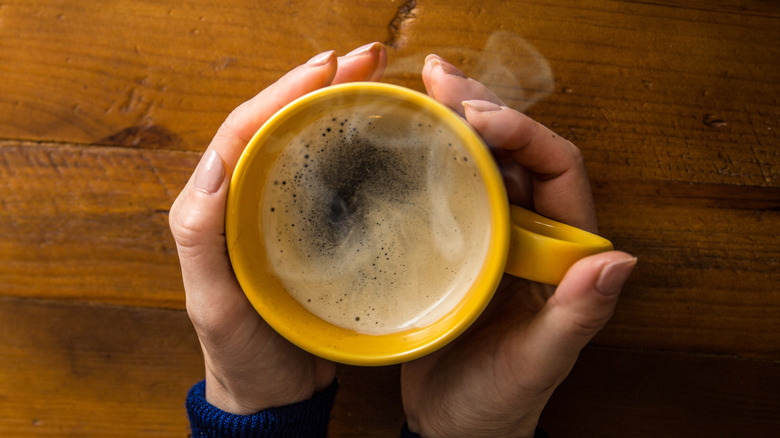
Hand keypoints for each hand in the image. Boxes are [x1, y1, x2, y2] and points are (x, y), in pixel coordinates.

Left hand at [169, 42, 386, 413]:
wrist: (273, 393)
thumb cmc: (240, 354)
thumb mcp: (213, 302)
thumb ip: (200, 236)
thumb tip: (214, 163)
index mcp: (217, 205)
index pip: (246, 130)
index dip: (284, 91)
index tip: (328, 67)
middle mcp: (247, 199)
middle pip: (277, 123)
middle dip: (317, 83)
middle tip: (367, 57)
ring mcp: (281, 211)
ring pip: (305, 142)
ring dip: (337, 104)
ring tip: (376, 77)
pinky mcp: (311, 229)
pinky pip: (329, 176)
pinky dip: (351, 145)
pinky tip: (378, 132)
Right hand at [400, 55, 636, 436]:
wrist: (456, 428)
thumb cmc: (500, 402)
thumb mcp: (538, 363)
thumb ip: (578, 316)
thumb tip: (619, 259)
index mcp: (563, 251)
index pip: (559, 167)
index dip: (525, 133)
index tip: (479, 117)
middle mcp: (530, 234)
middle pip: (516, 152)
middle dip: (482, 109)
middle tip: (438, 80)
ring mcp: (490, 238)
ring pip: (479, 164)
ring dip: (454, 123)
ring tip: (421, 90)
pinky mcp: (452, 248)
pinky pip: (444, 192)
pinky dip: (426, 160)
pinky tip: (400, 139)